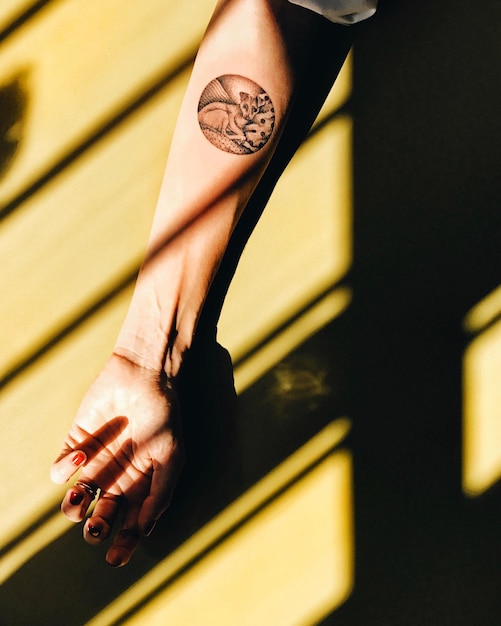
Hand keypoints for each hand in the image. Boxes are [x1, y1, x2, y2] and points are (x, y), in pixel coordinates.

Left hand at [50, 352, 183, 566]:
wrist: (144, 376)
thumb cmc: (163, 415)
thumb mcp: (171, 457)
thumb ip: (160, 494)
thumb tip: (144, 531)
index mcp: (141, 486)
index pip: (129, 525)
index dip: (122, 545)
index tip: (114, 559)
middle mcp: (117, 479)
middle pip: (100, 518)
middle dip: (96, 529)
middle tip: (97, 525)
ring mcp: (95, 462)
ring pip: (75, 501)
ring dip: (73, 507)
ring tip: (80, 495)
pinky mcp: (76, 443)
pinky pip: (61, 469)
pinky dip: (64, 468)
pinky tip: (81, 454)